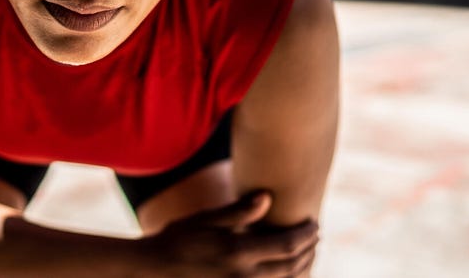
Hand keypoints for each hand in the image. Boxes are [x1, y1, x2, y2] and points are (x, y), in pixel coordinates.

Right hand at [137, 192, 318, 276]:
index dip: (306, 235)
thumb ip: (238, 212)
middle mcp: (244, 276)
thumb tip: (268, 198)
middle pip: (292, 266)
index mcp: (238, 252)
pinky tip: (287, 272)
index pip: (287, 245)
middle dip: (309, 251)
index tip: (314, 224)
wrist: (153, 270)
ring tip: (307, 253)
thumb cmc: (177, 239)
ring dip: (302, 268)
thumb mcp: (205, 220)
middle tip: (315, 237)